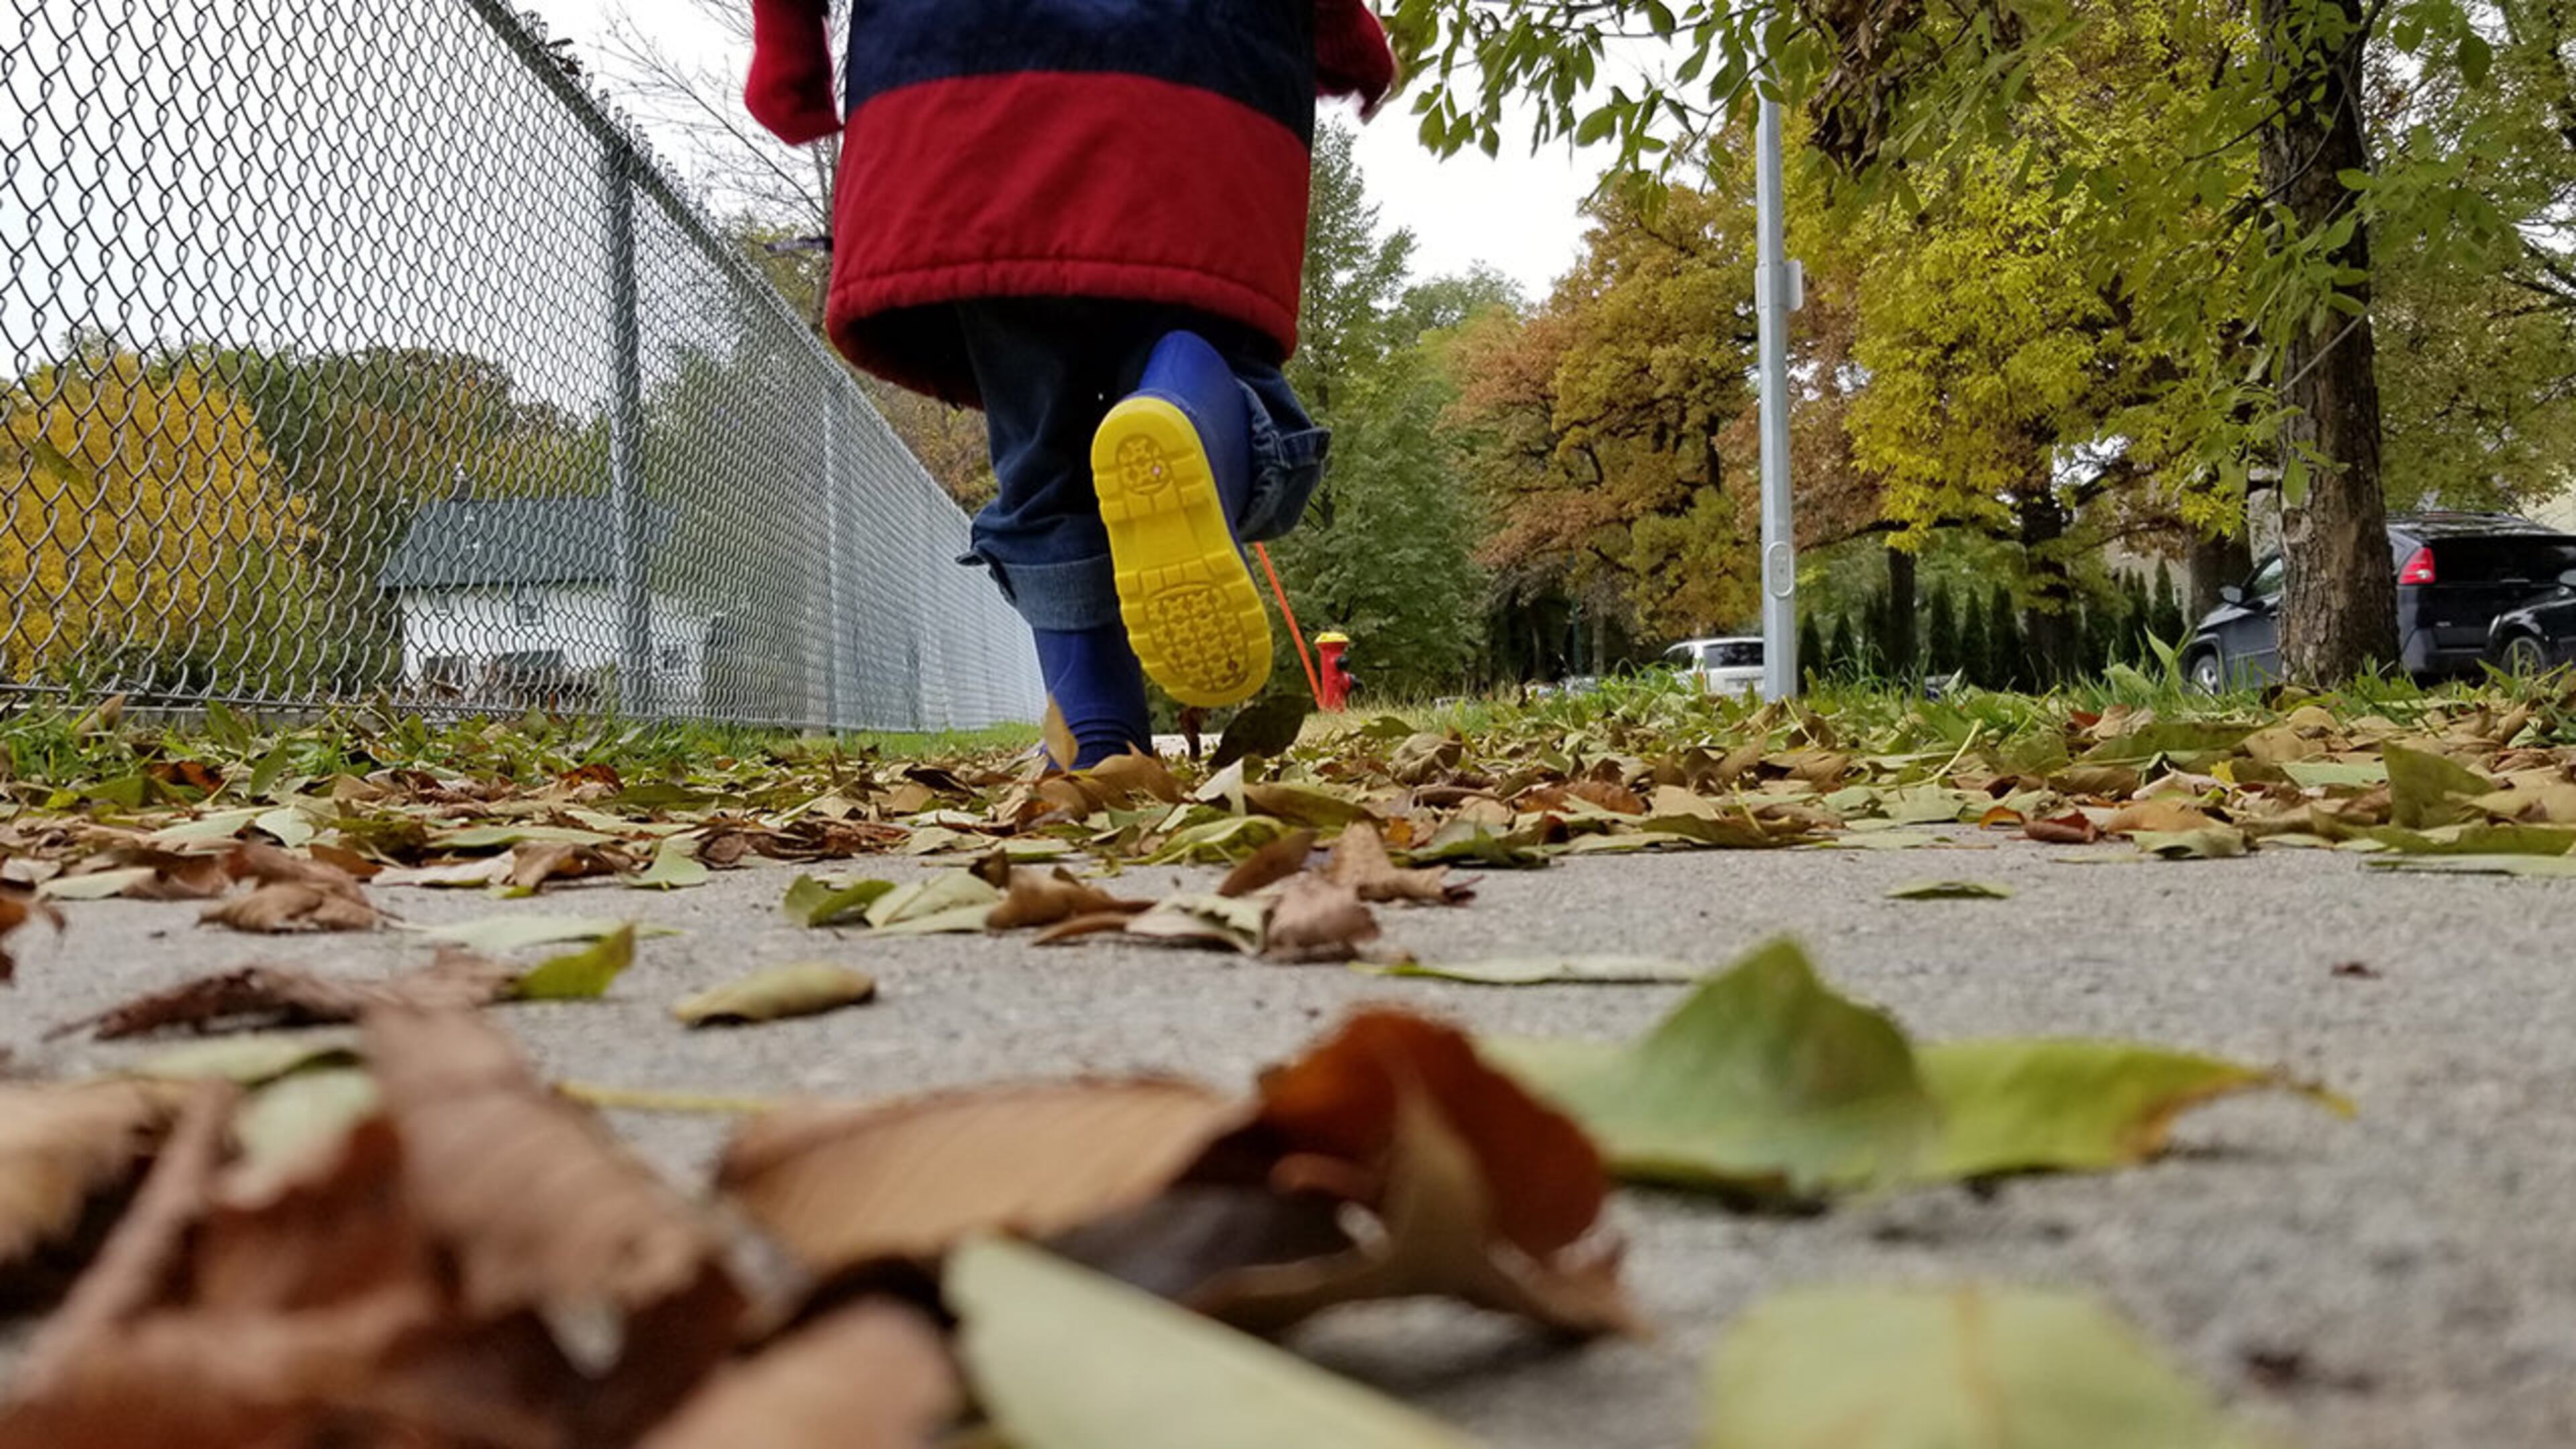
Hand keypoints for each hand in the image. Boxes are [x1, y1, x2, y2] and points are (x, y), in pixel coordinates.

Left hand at [744, 0, 838, 145]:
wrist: (791, 18)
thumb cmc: (805, 46)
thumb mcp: (814, 85)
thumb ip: (816, 109)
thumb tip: (832, 129)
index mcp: (765, 108)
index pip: (793, 136)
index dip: (817, 131)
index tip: (837, 123)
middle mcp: (757, 108)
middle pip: (794, 138)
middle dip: (817, 127)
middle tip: (835, 113)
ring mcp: (759, 104)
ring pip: (795, 132)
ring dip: (815, 117)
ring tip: (826, 94)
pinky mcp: (765, 96)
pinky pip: (794, 118)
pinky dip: (811, 107)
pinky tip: (820, 89)